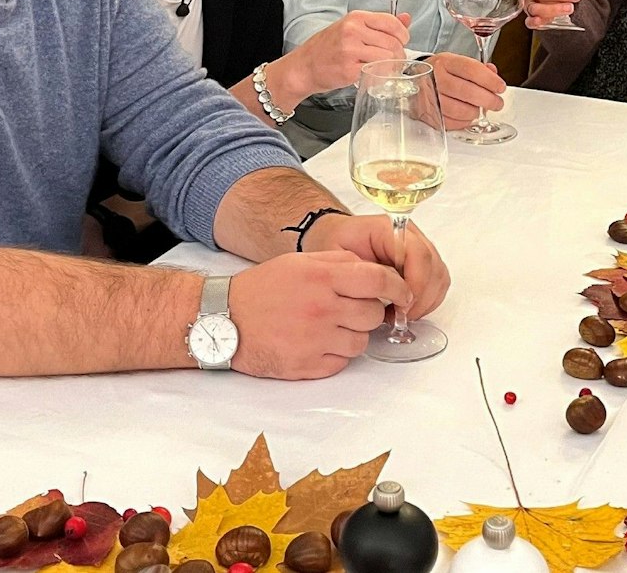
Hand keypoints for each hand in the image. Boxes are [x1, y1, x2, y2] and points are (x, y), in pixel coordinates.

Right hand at [227, 250, 407, 379]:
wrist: (223, 320)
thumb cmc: (262, 289)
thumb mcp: (300, 262)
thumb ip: (339, 263)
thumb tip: (374, 273)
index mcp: (322, 277)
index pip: (378, 282)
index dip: (398, 288)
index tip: (403, 293)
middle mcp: (322, 308)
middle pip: (374, 314)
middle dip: (370, 311)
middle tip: (352, 309)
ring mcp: (315, 340)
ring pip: (362, 342)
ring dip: (353, 334)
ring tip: (329, 326)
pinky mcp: (308, 365)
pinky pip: (342, 362)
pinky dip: (336, 354)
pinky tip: (317, 342)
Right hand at [276, 11, 411, 100]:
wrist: (304, 67)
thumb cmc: (327, 48)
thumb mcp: (352, 28)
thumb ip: (380, 24)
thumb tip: (407, 18)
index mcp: (356, 17)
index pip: (391, 22)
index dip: (403, 34)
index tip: (403, 42)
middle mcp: (353, 31)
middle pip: (392, 42)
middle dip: (400, 53)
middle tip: (396, 60)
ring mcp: (350, 50)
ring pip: (387, 57)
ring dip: (393, 65)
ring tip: (387, 69)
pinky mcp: (349, 69)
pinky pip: (376, 71)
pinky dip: (381, 74)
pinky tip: (375, 75)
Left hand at [305, 212, 449, 318]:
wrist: (331, 236)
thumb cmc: (330, 243)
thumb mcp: (334, 256)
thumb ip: (361, 273)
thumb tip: (388, 294)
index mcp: (388, 228)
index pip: (418, 254)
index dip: (416, 285)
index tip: (401, 307)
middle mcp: (409, 235)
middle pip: (434, 267)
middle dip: (421, 299)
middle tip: (399, 316)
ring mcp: (418, 247)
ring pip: (439, 277)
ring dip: (425, 302)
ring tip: (399, 314)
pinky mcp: (420, 262)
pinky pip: (437, 283)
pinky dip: (426, 302)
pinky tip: (403, 310)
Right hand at [427, 52, 505, 129]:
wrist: (414, 81)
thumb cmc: (439, 72)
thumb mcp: (456, 63)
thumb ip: (477, 68)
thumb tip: (493, 74)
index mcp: (445, 62)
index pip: (471, 70)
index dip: (490, 80)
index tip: (500, 87)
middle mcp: (435, 78)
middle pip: (467, 92)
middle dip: (488, 100)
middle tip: (497, 103)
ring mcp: (430, 97)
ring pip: (459, 110)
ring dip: (475, 111)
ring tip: (480, 109)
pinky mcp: (428, 113)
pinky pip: (450, 122)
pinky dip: (464, 121)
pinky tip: (468, 116)